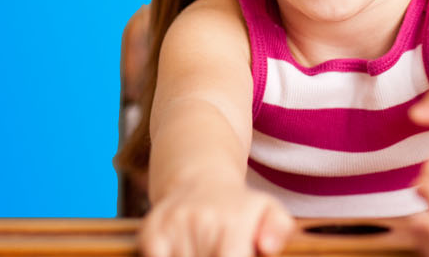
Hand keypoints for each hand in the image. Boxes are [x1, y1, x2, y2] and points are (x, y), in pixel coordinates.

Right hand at [139, 180, 295, 256]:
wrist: (199, 178)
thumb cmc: (241, 208)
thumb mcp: (270, 212)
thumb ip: (278, 230)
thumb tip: (268, 246)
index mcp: (234, 221)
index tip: (233, 252)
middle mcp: (202, 220)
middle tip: (219, 247)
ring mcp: (173, 225)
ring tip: (203, 247)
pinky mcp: (150, 231)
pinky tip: (183, 249)